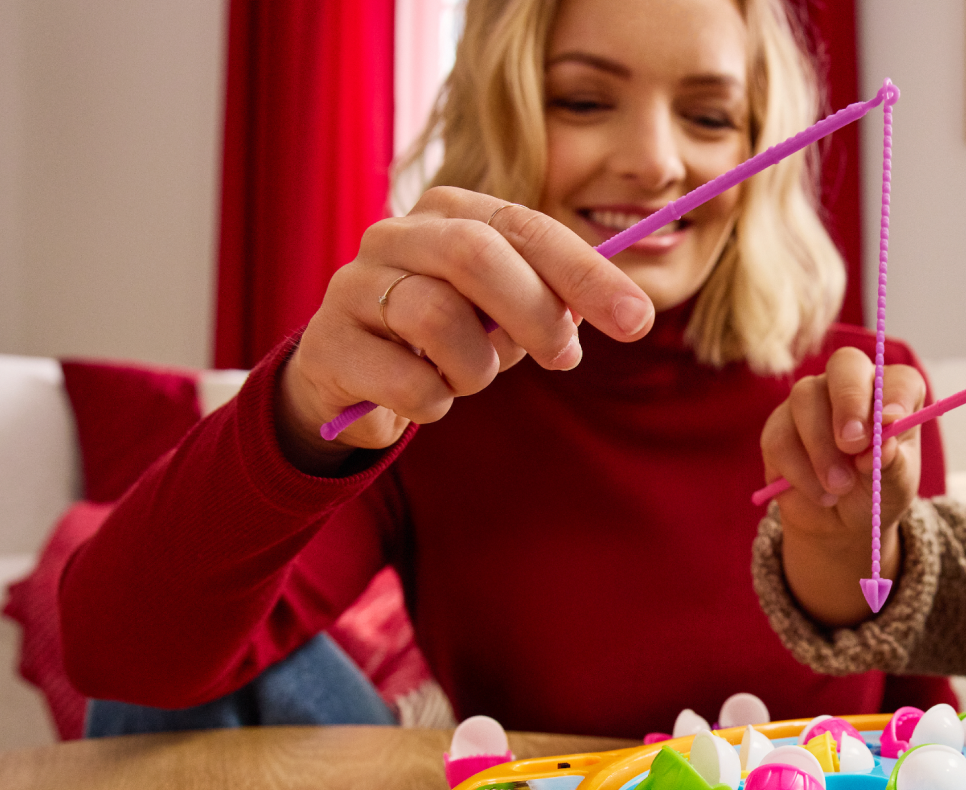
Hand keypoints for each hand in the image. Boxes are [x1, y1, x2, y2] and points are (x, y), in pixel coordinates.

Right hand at [274, 187, 656, 473]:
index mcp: (451, 211)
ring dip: (476, 367)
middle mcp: (396, 234)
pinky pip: (406, 381)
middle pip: (477, 255)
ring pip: (438, 318)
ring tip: (468, 376)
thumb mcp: (508, 309)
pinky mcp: (328, 343)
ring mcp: (354, 285)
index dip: (586, 275)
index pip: (527, 228)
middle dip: (535, 313)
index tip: (637, 321)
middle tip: (562, 358)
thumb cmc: (449, 332)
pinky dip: (434, 401)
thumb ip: (558, 300)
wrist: (354, 375)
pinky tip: (426, 396)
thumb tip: (626, 312)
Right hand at [759, 346, 926, 624]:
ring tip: (840, 490)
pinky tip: (815, 494)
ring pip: (805, 400)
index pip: (898, 378)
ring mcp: (811, 405)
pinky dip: (796, 467)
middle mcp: (853, 390)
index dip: (893, 396)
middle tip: (858, 444)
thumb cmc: (879, 500)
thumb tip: (883, 441)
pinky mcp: (778, 429)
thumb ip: (890, 464)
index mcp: (894, 396)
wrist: (841, 529)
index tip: (892, 426)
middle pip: (846, 366)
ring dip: (822, 448)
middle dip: (850, 401)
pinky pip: (778, 435)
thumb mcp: (894, 490)